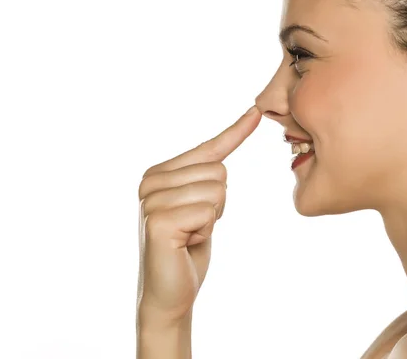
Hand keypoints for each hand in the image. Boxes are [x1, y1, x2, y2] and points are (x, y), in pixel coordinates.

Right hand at [136, 106, 260, 326]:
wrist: (170, 294)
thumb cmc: (187, 249)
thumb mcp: (200, 206)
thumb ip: (204, 177)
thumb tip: (223, 155)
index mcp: (158, 173)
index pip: (207, 149)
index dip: (234, 133)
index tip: (256, 113)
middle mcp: (150, 181)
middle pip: (218, 170)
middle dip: (217, 204)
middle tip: (194, 227)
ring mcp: (151, 200)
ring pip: (217, 190)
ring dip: (212, 219)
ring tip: (189, 235)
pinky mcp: (158, 220)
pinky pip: (208, 211)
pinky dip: (206, 232)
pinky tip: (185, 244)